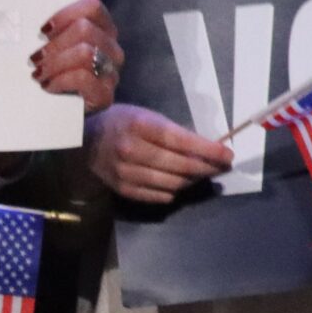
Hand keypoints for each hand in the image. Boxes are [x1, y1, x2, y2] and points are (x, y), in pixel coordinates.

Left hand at [34, 0, 123, 114]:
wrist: (47, 108)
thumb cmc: (50, 66)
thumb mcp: (54, 32)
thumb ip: (69, 0)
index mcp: (101, 28)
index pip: (92, 7)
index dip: (64, 14)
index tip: (42, 28)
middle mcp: (111, 48)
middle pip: (86, 29)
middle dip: (55, 44)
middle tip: (36, 57)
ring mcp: (111, 72)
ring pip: (85, 53)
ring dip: (55, 63)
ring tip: (38, 73)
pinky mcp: (106, 96)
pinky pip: (86, 79)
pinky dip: (61, 81)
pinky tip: (48, 86)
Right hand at [87, 105, 231, 203]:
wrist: (84, 141)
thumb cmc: (123, 123)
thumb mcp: (147, 117)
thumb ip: (174, 132)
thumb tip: (207, 148)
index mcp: (139, 126)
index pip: (181, 141)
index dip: (208, 150)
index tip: (228, 155)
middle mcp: (131, 150)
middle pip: (180, 165)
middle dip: (208, 167)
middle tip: (223, 167)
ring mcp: (125, 172)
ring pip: (172, 183)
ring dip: (194, 180)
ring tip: (204, 173)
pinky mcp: (122, 189)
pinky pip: (159, 196)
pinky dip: (175, 191)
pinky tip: (181, 182)